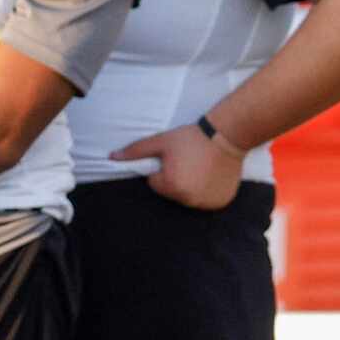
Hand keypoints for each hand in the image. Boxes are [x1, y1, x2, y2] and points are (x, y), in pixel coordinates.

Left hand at [112, 118, 247, 210]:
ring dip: (190, 186)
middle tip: (187, 161)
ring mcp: (206, 203)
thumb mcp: (161, 141)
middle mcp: (188, 199)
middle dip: (175, 179)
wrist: (228, 136)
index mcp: (171, 186)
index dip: (162, 170)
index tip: (174, 158)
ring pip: (188, 197)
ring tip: (199, 167)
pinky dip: (206, 191)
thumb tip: (112, 158)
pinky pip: (205, 200)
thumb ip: (135, 151)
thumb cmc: (191, 138)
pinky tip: (210, 175)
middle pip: (171, 192)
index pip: (155, 184)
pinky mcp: (219, 202)